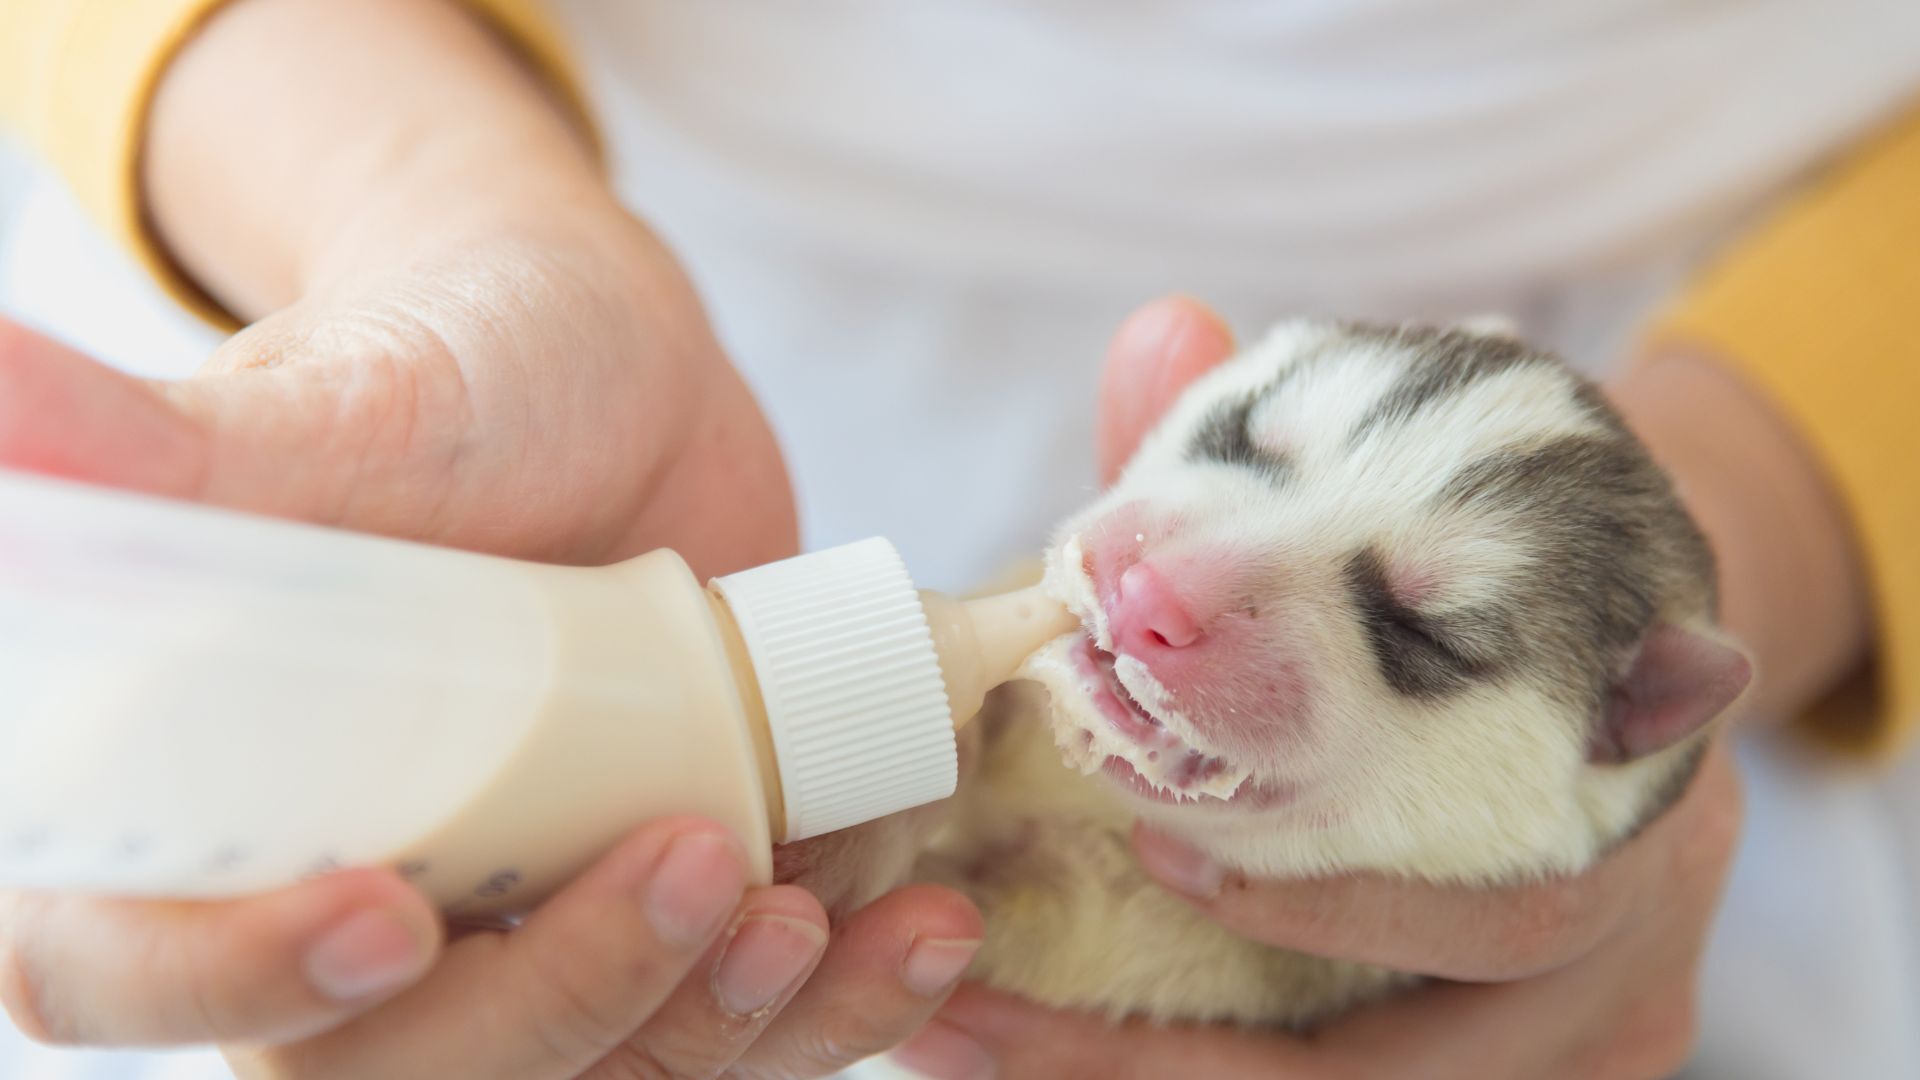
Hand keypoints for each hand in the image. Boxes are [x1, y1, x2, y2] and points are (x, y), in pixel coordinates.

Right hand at [1, 1, 985, 1066]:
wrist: (621, 376)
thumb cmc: (451, 372)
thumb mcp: (335, 410)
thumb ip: (171, 447)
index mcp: (196, 812)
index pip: (122, 968)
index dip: (227, 981)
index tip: (382, 912)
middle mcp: (344, 900)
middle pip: (390, 1071)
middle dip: (551, 1009)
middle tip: (692, 869)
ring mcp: (517, 923)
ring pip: (584, 1070)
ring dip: (713, 1029)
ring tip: (820, 919)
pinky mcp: (656, 912)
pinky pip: (723, 1021)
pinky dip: (825, 1002)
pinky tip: (910, 928)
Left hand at [891, 296, 1746, 1079]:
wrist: (1647, 664)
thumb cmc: (1511, 590)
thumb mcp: (1421, 519)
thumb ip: (1282, 442)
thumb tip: (1163, 329)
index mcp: (1633, 800)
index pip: (1510, 904)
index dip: (1341, 898)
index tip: (1168, 848)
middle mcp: (1630, 950)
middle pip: (1427, 1069)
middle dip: (1198, 1056)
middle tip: (994, 1004)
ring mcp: (1589, 1032)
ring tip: (984, 1039)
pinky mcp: (1539, 1067)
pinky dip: (1210, 1079)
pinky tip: (1064, 1050)